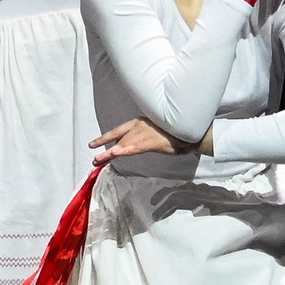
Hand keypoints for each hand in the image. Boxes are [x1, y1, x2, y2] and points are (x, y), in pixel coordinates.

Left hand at [90, 117, 205, 163]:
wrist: (191, 131)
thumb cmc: (176, 132)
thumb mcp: (156, 133)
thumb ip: (144, 139)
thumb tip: (134, 146)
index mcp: (140, 123)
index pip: (118, 131)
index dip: (105, 138)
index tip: (92, 144)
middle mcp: (139, 127)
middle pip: (118, 140)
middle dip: (106, 151)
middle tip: (94, 161)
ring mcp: (144, 133)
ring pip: (122, 145)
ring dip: (109, 154)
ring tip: (97, 161)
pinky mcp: (151, 141)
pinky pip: (134, 148)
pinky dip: (123, 151)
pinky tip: (115, 155)